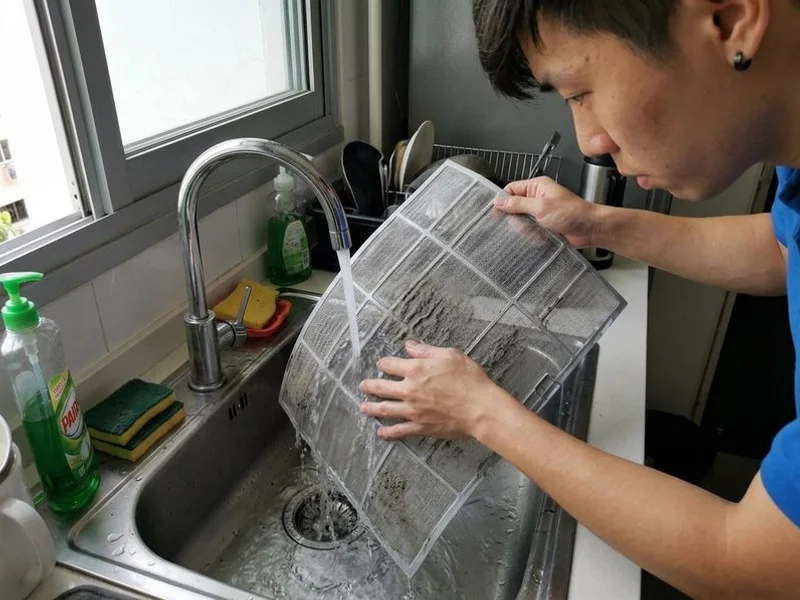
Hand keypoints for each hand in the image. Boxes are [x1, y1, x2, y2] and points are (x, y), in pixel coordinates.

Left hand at [359, 341, 508, 440]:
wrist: (481, 409)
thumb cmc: (469, 379)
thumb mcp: (450, 355)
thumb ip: (426, 350)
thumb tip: (409, 346)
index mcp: (416, 369)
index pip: (390, 364)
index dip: (384, 363)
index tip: (382, 364)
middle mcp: (409, 390)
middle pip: (381, 387)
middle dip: (369, 386)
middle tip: (363, 386)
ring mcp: (412, 410)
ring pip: (385, 409)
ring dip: (371, 408)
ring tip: (363, 408)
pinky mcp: (420, 427)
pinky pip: (399, 430)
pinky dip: (388, 432)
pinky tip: (381, 433)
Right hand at [496, 176, 604, 247]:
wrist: (590, 229)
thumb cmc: (572, 213)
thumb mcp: (541, 207)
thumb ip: (518, 204)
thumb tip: (499, 201)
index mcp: (537, 187)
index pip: (511, 189)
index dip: (503, 200)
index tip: (496, 212)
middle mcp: (538, 198)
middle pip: (514, 206)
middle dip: (515, 218)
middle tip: (520, 224)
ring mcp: (541, 212)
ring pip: (521, 221)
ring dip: (525, 228)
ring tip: (534, 231)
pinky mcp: (544, 225)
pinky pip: (530, 230)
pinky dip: (531, 235)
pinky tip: (538, 237)